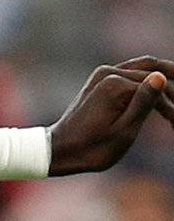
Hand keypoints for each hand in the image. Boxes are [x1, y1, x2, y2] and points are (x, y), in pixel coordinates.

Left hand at [48, 58, 173, 174]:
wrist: (58, 151)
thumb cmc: (91, 149)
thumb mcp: (123, 132)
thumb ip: (143, 103)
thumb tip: (160, 77)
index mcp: (115, 85)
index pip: (156, 87)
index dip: (171, 105)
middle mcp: (108, 73)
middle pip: (152, 74)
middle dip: (170, 92)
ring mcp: (102, 74)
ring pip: (144, 69)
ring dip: (162, 82)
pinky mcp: (100, 79)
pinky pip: (131, 74)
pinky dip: (146, 83)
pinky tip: (159, 94)